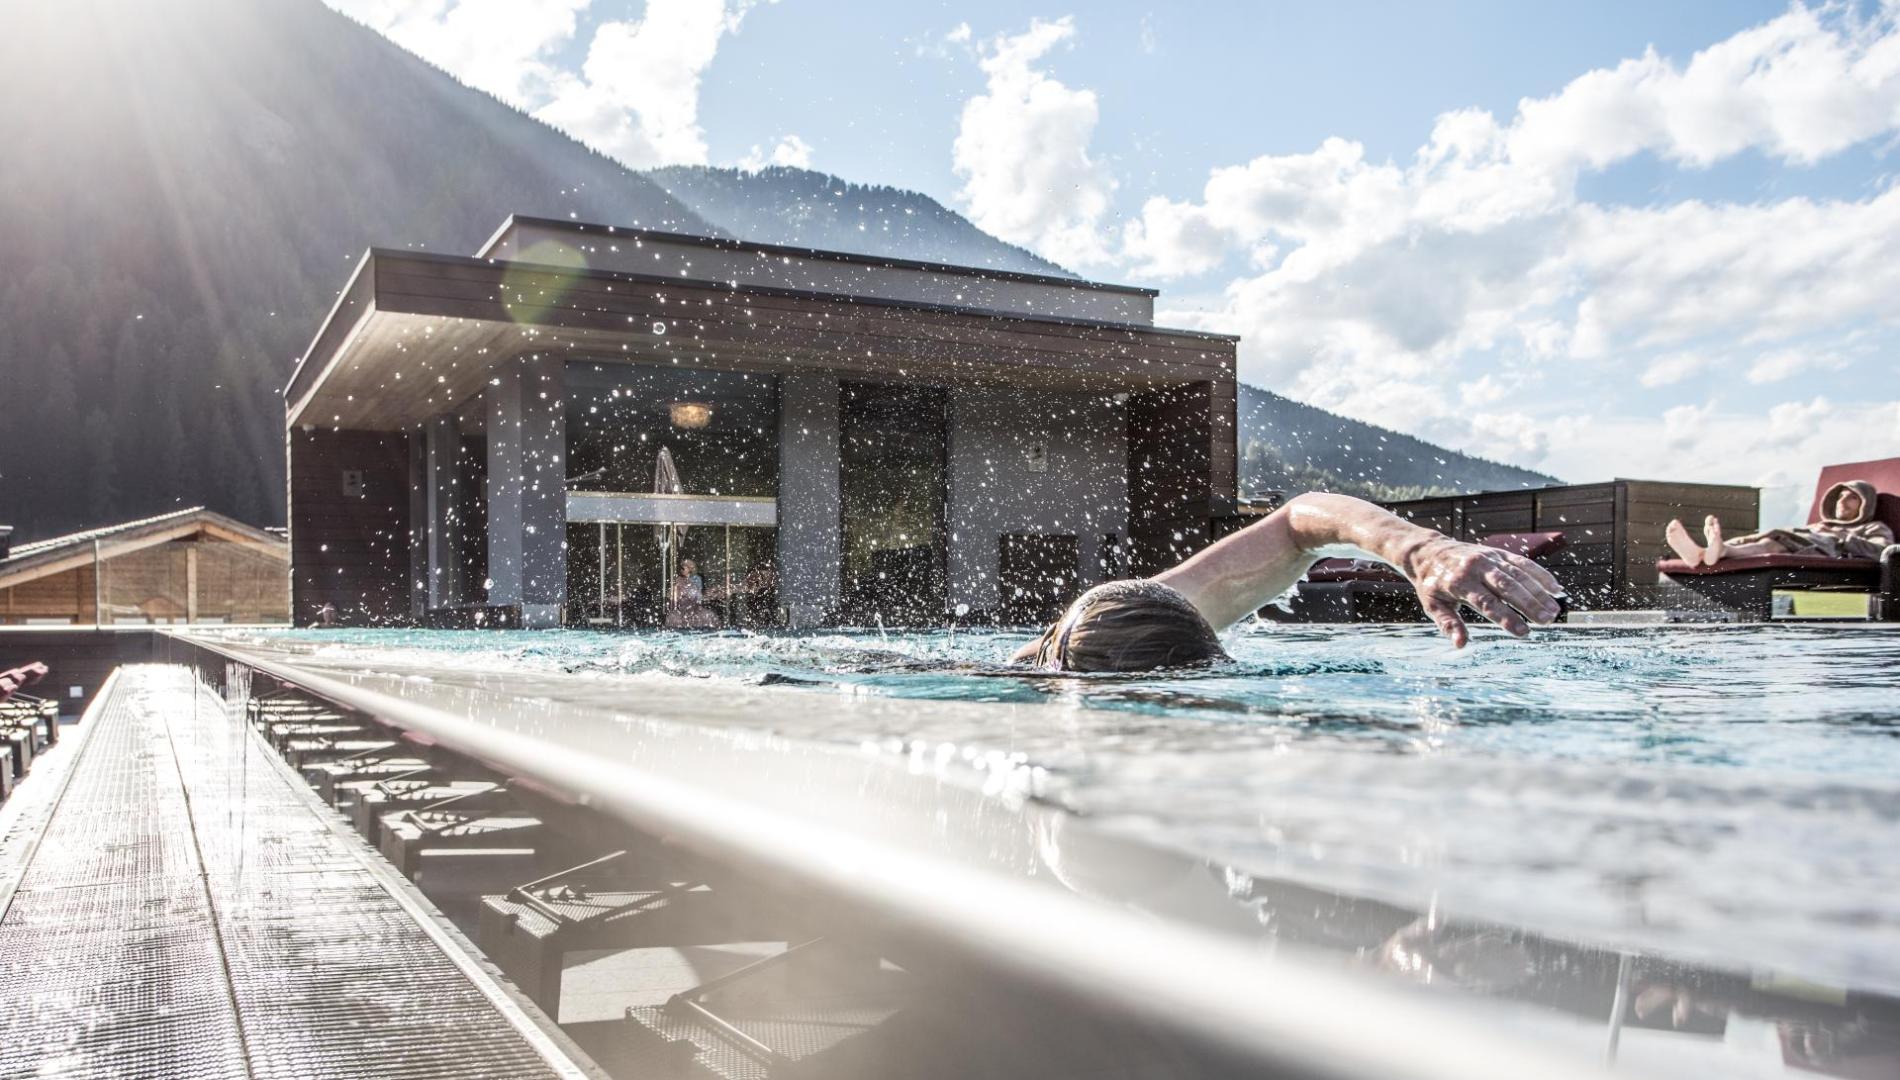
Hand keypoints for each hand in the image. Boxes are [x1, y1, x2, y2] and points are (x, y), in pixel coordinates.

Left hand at [1403, 537, 1563, 646]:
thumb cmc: (1432, 583)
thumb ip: (1448, 623)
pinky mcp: (1498, 552)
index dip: (1506, 617)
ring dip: (1539, 592)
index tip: (1523, 632)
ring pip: (1518, 574)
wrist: (1429, 551)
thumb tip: (1461, 644)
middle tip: (1547, 621)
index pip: (1487, 602)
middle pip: (1507, 587)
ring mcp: (1489, 558)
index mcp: (1459, 582)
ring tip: (1554, 611)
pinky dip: (1540, 575)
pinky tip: (1555, 589)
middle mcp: (1476, 568)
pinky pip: (1522, 562)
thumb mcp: (1432, 604)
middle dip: (1529, 604)